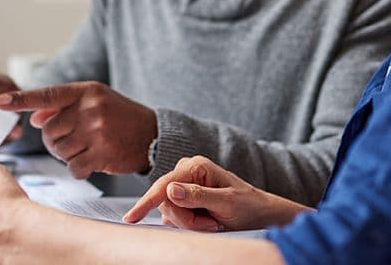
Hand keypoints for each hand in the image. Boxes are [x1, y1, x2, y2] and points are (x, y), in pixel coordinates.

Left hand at [0, 81, 156, 177]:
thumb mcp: (94, 101)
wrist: (152, 134)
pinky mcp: (103, 154)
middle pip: (49, 131)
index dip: (21, 99)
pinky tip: (91, 160)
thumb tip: (34, 118)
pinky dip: (77, 168)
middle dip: (54, 140)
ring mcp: (97, 132)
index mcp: (85, 92)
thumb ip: (63, 107)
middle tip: (71, 140)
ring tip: (83, 149)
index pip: (47, 95)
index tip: (0, 102)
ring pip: (59, 150)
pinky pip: (73, 167)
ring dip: (66, 155)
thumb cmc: (119, 116)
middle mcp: (90, 109)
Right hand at [123, 156, 308, 230]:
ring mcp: (183, 185)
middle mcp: (185, 172)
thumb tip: (170, 189)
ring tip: (213, 222)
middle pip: (166, 203)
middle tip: (211, 224)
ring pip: (169, 212)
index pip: (164, 186)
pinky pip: (174, 216)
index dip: (147, 202)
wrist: (259, 213)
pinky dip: (190, 224)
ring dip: (190, 224)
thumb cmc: (247, 205)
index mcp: (195, 166)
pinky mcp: (182, 199)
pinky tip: (207, 221)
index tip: (131, 218)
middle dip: (187, 219)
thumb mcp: (226, 202)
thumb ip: (197, 195)